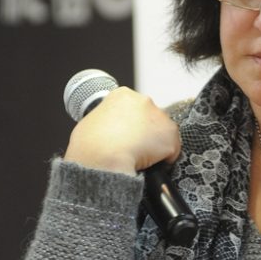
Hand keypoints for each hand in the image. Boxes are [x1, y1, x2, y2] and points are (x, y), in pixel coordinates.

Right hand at [64, 87, 181, 174]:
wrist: (102, 158)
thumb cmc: (90, 146)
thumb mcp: (90, 124)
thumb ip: (105, 122)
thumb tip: (108, 133)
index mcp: (122, 95)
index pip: (134, 109)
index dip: (131, 125)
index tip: (126, 135)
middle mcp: (144, 100)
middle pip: (150, 119)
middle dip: (144, 133)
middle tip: (132, 149)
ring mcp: (159, 116)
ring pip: (162, 135)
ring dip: (154, 146)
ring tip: (138, 158)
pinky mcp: (170, 135)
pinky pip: (171, 152)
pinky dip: (162, 160)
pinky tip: (148, 165)